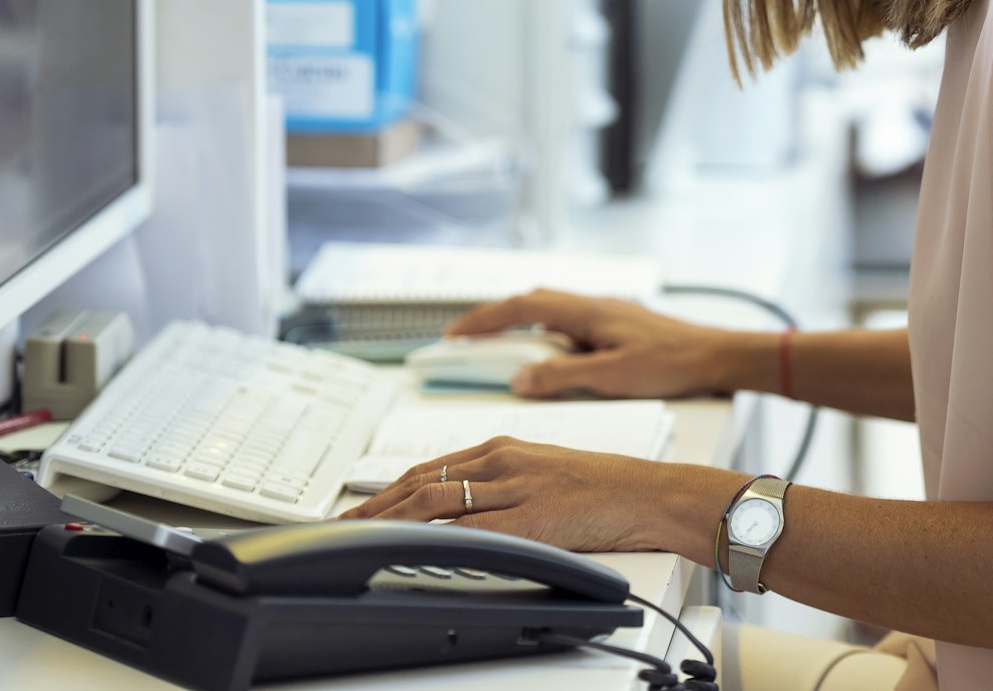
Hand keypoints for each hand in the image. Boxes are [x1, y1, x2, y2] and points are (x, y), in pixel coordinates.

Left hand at [337, 436, 739, 555]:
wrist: (648, 491)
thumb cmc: (604, 486)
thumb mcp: (543, 472)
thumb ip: (503, 483)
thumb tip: (464, 506)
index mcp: (503, 447)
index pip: (430, 465)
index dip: (389, 487)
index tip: (363, 504)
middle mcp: (502, 459)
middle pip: (422, 479)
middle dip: (377, 503)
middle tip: (345, 523)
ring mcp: (515, 486)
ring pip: (436, 498)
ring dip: (391, 517)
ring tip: (362, 534)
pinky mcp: (531, 516)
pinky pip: (473, 526)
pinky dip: (436, 535)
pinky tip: (413, 545)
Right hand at [446, 289, 756, 398]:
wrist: (717, 355)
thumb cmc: (672, 363)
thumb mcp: (612, 377)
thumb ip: (562, 377)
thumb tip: (519, 379)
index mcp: (587, 311)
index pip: (521, 307)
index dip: (483, 320)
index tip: (453, 335)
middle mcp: (593, 304)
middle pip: (531, 302)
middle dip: (494, 318)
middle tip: (465, 339)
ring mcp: (605, 313)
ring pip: (550, 310)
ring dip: (520, 325)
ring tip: (497, 349)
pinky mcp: (617, 325)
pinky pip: (569, 323)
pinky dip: (545, 335)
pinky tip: (548, 356)